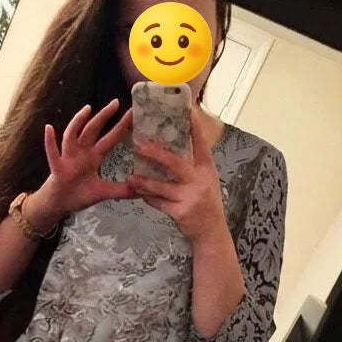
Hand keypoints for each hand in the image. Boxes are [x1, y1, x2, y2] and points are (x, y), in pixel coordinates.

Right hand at [38, 99, 135, 218]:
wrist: (60, 205)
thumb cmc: (79, 195)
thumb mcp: (103, 193)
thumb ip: (121, 191)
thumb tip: (140, 191)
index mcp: (93, 157)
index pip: (109, 138)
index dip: (120, 126)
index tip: (132, 112)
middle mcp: (81, 153)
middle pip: (92, 129)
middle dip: (104, 116)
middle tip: (116, 102)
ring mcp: (68, 158)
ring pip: (72, 135)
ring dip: (78, 121)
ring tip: (87, 109)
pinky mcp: (57, 168)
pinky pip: (52, 153)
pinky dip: (50, 141)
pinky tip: (49, 128)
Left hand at [127, 100, 228, 243]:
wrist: (211, 232)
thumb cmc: (205, 203)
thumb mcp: (205, 181)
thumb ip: (192, 166)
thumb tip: (173, 147)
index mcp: (206, 169)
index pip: (200, 143)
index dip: (194, 127)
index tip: (187, 110)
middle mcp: (200, 180)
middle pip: (175, 162)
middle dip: (155, 153)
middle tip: (138, 145)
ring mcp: (191, 197)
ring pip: (161, 186)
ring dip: (143, 181)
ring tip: (131, 176)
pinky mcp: (181, 212)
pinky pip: (158, 203)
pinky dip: (148, 197)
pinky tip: (139, 193)